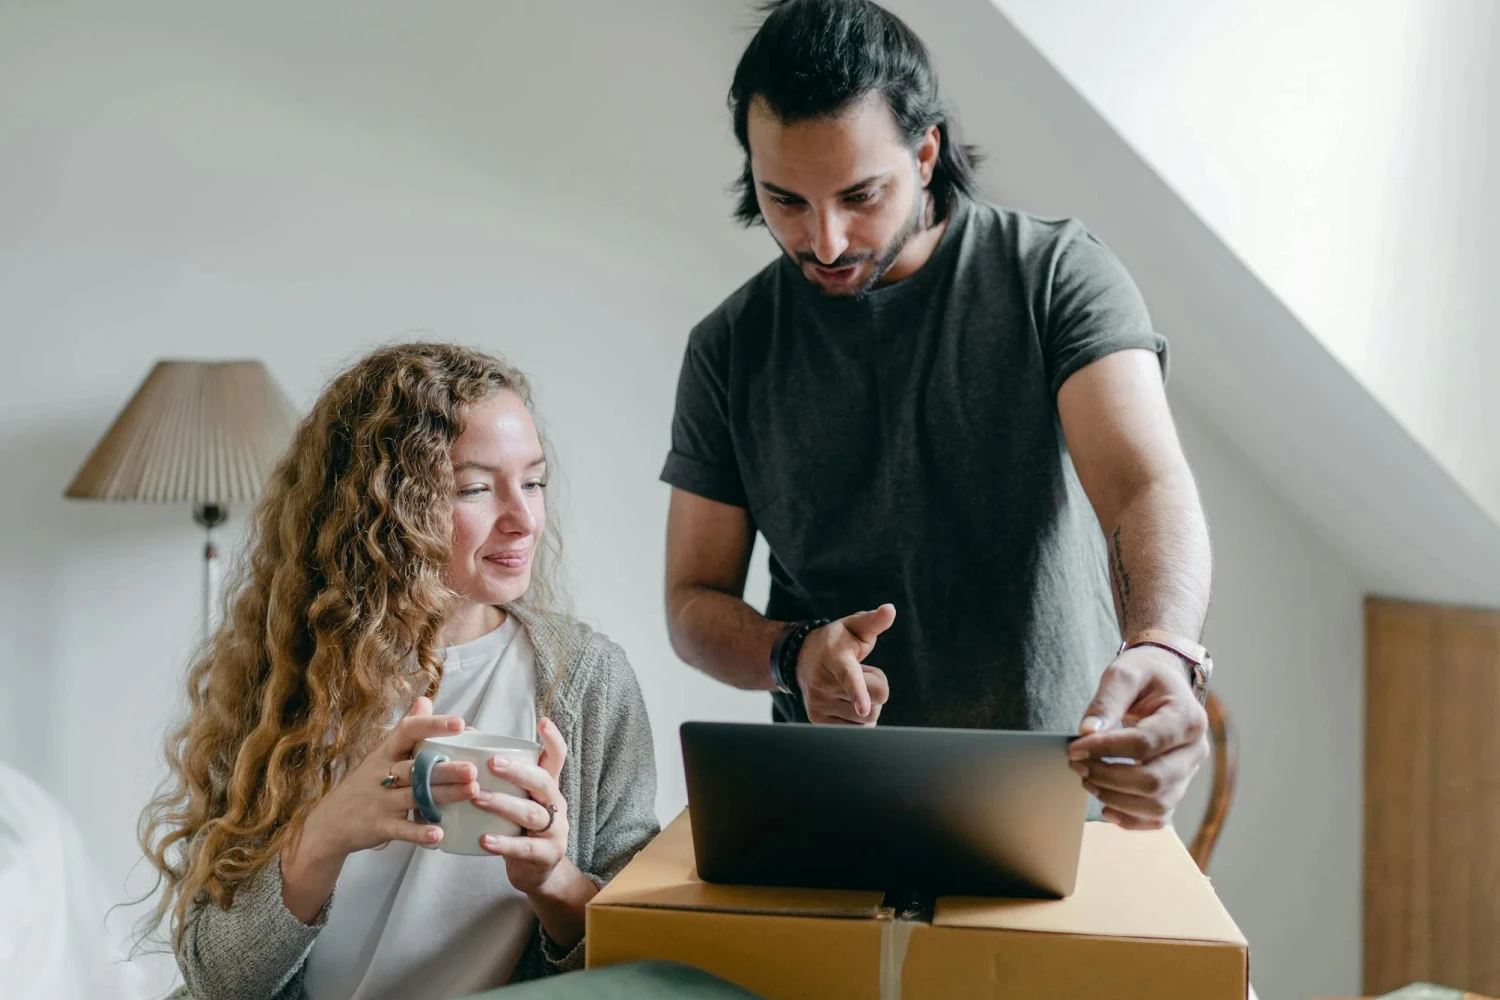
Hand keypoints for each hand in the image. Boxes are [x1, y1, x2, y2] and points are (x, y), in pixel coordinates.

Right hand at [302, 696, 479, 857]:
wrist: (329, 823)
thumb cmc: (365, 784)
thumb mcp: (382, 753)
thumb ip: (406, 730)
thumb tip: (425, 700)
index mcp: (386, 752)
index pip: (408, 731)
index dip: (434, 725)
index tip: (461, 723)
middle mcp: (383, 774)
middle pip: (415, 768)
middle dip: (445, 768)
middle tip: (472, 768)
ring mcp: (382, 802)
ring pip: (415, 796)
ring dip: (444, 794)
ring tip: (471, 791)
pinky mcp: (380, 827)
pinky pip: (402, 830)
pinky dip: (420, 832)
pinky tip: (440, 833)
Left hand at [476, 716, 572, 895]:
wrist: (536, 872)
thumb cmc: (518, 827)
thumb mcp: (517, 798)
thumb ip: (499, 773)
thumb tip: (469, 733)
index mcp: (548, 787)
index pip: (557, 758)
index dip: (553, 740)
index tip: (543, 721)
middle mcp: (556, 804)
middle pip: (544, 782)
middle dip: (518, 771)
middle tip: (492, 763)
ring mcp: (555, 831)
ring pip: (531, 813)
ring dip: (503, 804)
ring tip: (477, 797)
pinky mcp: (546, 855)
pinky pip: (524, 847)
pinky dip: (503, 843)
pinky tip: (484, 839)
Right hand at [795, 605, 894, 724]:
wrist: (801, 658)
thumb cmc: (838, 641)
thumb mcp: (854, 626)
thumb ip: (874, 620)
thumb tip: (891, 609)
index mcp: (835, 658)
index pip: (850, 676)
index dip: (858, 692)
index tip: (863, 707)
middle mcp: (823, 683)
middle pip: (877, 698)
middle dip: (877, 687)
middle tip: (861, 674)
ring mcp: (818, 703)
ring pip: (868, 718)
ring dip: (868, 705)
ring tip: (849, 687)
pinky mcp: (817, 719)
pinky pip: (857, 728)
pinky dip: (859, 717)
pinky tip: (845, 702)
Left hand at [1067, 645, 1208, 829]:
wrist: (1163, 682)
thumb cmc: (1145, 675)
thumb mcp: (1124, 674)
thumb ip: (1106, 701)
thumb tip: (1087, 732)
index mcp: (1188, 718)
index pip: (1145, 743)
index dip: (1106, 749)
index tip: (1075, 747)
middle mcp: (1196, 749)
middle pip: (1153, 779)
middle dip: (1108, 777)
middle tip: (1076, 765)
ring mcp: (1189, 772)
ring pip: (1157, 803)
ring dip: (1116, 798)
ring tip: (1086, 780)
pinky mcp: (1177, 787)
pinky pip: (1159, 817)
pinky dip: (1132, 819)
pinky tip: (1106, 807)